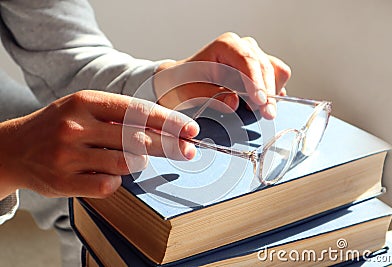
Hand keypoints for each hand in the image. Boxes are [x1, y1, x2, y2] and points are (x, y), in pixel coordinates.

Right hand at [0, 90, 198, 198]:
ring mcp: (68, 155)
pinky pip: (108, 185)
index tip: (191, 130)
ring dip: (139, 163)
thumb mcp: (85, 108)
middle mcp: (76, 125)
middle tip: (187, 151)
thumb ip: (120, 115)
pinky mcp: (63, 181)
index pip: (138, 110)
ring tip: (134, 159)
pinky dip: (117, 181)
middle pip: (139, 138)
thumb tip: (164, 128)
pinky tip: (110, 175)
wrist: (14, 148)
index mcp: (85, 101)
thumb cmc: (59, 125)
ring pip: (127, 162)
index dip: (169, 122)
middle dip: (170, 145)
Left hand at [155, 32, 290, 118]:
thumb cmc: (185, 83)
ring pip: (276, 71)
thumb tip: (234, 102)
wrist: (183, 81)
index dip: (256, 82)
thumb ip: (211, 97)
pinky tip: (263, 105)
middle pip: (265, 67)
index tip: (260, 101)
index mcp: (226, 46)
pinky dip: (273, 92)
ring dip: (272, 93)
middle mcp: (243, 47)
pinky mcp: (260, 69)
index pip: (247, 61)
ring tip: (261, 112)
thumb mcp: (191, 92)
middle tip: (267, 115)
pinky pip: (277, 77)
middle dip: (267, 93)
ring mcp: (254, 56)